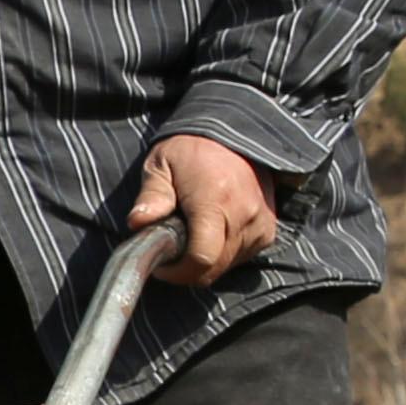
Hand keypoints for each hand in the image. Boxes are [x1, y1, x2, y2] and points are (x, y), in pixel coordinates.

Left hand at [128, 133, 279, 287]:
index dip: (177, 272)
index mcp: (215, 200)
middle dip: (187, 269)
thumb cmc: (191, 150)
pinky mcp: (267, 231)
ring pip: (225, 267)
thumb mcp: (161, 165)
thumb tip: (137, 223)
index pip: (201, 259)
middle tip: (171, 248)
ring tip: (192, 233)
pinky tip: (212, 231)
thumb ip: (151, 197)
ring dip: (205, 261)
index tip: (161, 266)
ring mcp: (260, 225)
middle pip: (212, 270)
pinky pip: (241, 258)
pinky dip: (223, 254)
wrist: (233, 132)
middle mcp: (243, 216)